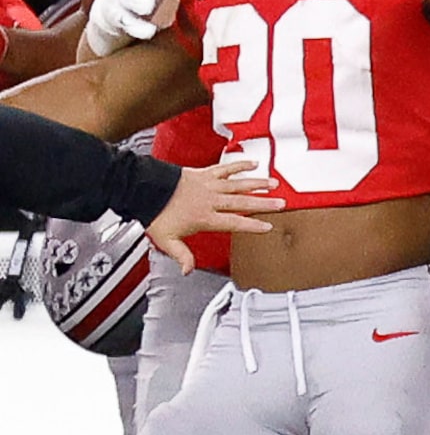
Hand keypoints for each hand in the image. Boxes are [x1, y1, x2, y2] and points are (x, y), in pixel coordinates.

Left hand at [145, 158, 280, 272]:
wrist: (144, 189)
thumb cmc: (155, 212)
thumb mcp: (166, 240)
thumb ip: (181, 255)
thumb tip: (187, 270)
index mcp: (205, 217)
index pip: (234, 222)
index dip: (252, 224)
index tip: (267, 226)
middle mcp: (211, 200)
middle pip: (243, 201)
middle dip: (264, 203)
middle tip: (281, 203)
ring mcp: (209, 185)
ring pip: (238, 184)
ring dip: (258, 183)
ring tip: (273, 184)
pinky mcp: (204, 174)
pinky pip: (226, 168)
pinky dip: (240, 165)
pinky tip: (252, 164)